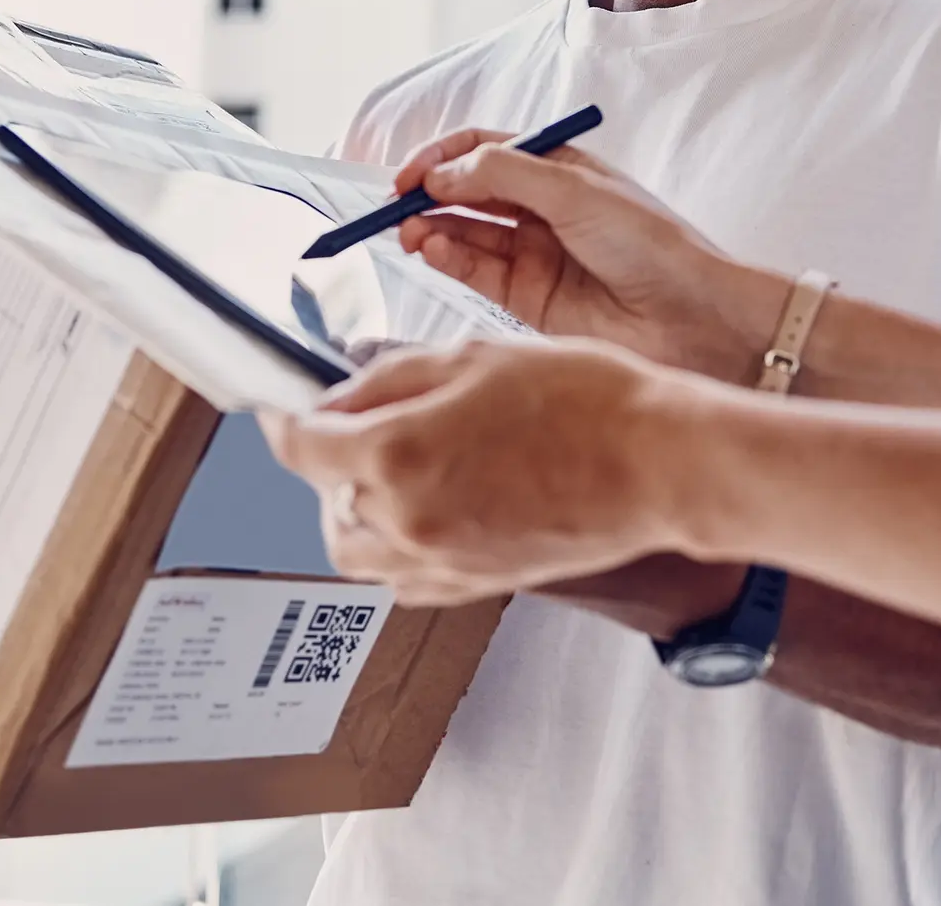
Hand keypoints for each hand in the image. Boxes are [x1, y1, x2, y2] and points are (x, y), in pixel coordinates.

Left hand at [261, 335, 714, 604]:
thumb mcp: (475, 354)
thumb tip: (342, 394)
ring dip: (352, 508)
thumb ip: (391, 377)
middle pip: (322, 500)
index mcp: (395, 455)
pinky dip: (394, 547)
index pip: (299, 445)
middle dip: (324, 461)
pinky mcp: (475, 585)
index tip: (282, 405)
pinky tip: (425, 508)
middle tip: (352, 425)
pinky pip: (402, 578)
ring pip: (355, 549)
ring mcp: (440, 562)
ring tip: (387, 468)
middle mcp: (406, 520)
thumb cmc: (585, 400)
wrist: (657, 463)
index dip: (282, 418)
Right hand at [390, 129, 784, 382]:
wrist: (694, 317)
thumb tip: (441, 171)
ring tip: (409, 231)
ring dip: (432, 227)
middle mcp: (542, 209)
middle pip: (466, 192)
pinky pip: (475, 272)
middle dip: (427, 195)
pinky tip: (434, 250)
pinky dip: (449, 259)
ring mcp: (533, 254)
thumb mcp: (575, 192)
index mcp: (559, 169)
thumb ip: (504, 175)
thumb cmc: (652, 245)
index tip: (409, 173)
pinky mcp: (528, 299)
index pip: (483, 150)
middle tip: (395, 205)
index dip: (442, 157)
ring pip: (465, 233)